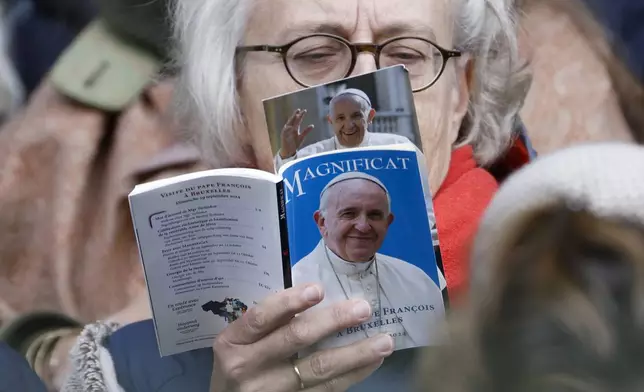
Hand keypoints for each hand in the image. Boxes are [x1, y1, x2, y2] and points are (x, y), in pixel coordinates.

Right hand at [210, 284, 393, 391]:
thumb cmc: (239, 363)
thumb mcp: (240, 341)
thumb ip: (268, 322)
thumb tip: (320, 293)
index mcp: (233, 341)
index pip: (261, 317)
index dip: (289, 302)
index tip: (318, 289)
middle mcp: (248, 367)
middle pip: (295, 339)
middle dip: (333, 321)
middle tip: (363, 309)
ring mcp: (270, 391)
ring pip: (318, 369)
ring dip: (356, 353)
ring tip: (383, 341)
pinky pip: (327, 390)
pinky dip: (353, 375)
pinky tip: (370, 362)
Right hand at [279, 109, 313, 158]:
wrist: (289, 151)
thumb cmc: (294, 144)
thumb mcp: (301, 136)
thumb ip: (306, 131)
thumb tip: (312, 125)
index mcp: (294, 128)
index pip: (297, 120)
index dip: (300, 115)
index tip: (304, 110)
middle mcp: (290, 128)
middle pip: (293, 120)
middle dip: (296, 115)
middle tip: (299, 110)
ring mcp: (286, 131)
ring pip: (289, 124)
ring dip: (292, 120)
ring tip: (295, 115)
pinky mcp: (283, 135)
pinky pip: (286, 131)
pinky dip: (288, 128)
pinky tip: (291, 125)